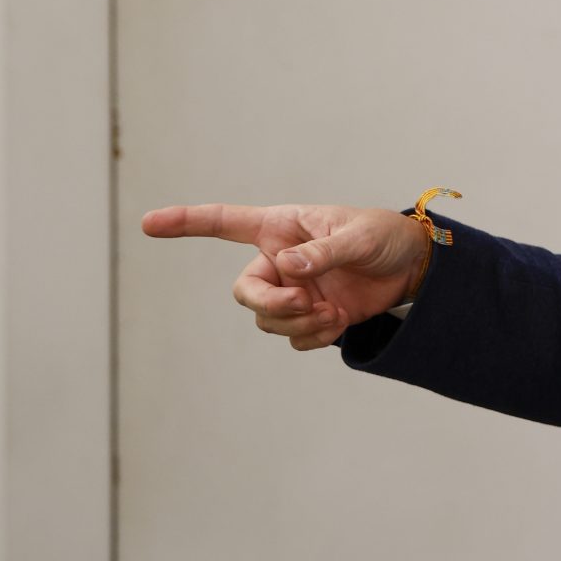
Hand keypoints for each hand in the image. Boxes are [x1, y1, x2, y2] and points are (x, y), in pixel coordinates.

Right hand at [141, 203, 429, 350]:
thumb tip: (288, 267)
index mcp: (281, 228)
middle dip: (269, 305)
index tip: (148, 224)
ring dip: (296, 323)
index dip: (186, 223)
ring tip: (331, 312)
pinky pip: (293, 337)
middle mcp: (279, 260)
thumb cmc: (383, 236)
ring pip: (267, 320)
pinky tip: (337, 323)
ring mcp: (292, 290)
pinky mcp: (310, 315)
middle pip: (245, 292)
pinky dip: (313, 336)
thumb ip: (323, 252)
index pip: (224, 222)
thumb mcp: (358, 237)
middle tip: (304, 304)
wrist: (412, 267)